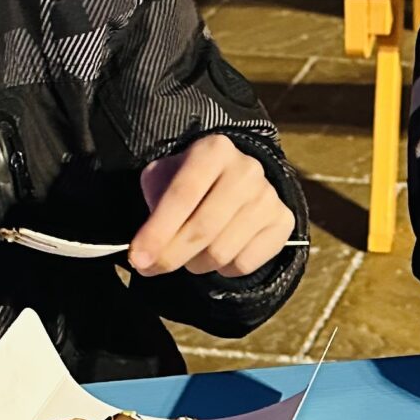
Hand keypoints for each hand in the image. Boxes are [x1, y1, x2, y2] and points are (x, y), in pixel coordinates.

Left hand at [131, 134, 294, 277]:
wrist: (237, 181)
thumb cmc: (191, 182)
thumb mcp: (166, 177)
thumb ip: (154, 204)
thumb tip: (145, 251)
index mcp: (214, 150)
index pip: (183, 195)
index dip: (158, 232)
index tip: (137, 258)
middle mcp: (246, 170)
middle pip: (203, 230)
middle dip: (170, 256)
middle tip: (150, 268)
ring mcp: (268, 197)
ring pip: (221, 253)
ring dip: (195, 264)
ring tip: (189, 253)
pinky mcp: (282, 222)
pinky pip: (244, 264)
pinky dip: (223, 269)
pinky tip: (219, 252)